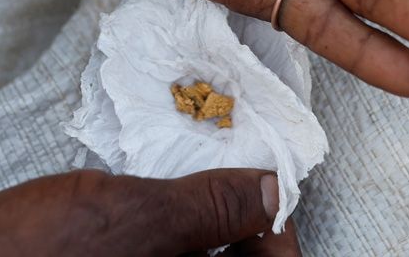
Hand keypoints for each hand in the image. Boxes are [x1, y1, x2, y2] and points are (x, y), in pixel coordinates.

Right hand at [0, 169, 297, 256]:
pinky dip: (157, 215)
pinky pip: (148, 248)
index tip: (266, 191)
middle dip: (238, 216)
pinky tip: (143, 177)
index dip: (275, 236)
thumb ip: (209, 208)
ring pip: (188, 252)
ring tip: (188, 160)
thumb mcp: (132, 220)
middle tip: (231, 163)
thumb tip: (270, 193)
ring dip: (197, 211)